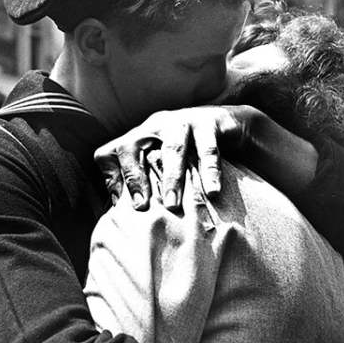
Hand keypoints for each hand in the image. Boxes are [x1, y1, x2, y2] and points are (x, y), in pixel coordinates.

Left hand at [94, 105, 259, 210]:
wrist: (233, 124)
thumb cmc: (192, 153)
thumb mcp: (164, 164)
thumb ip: (148, 183)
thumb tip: (127, 220)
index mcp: (139, 137)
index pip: (111, 152)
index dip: (110, 178)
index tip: (118, 208)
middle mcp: (155, 126)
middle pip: (131, 146)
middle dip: (134, 177)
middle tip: (141, 207)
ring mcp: (182, 121)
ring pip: (172, 149)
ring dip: (171, 177)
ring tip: (172, 205)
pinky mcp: (210, 123)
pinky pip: (208, 148)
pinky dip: (210, 171)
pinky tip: (213, 192)